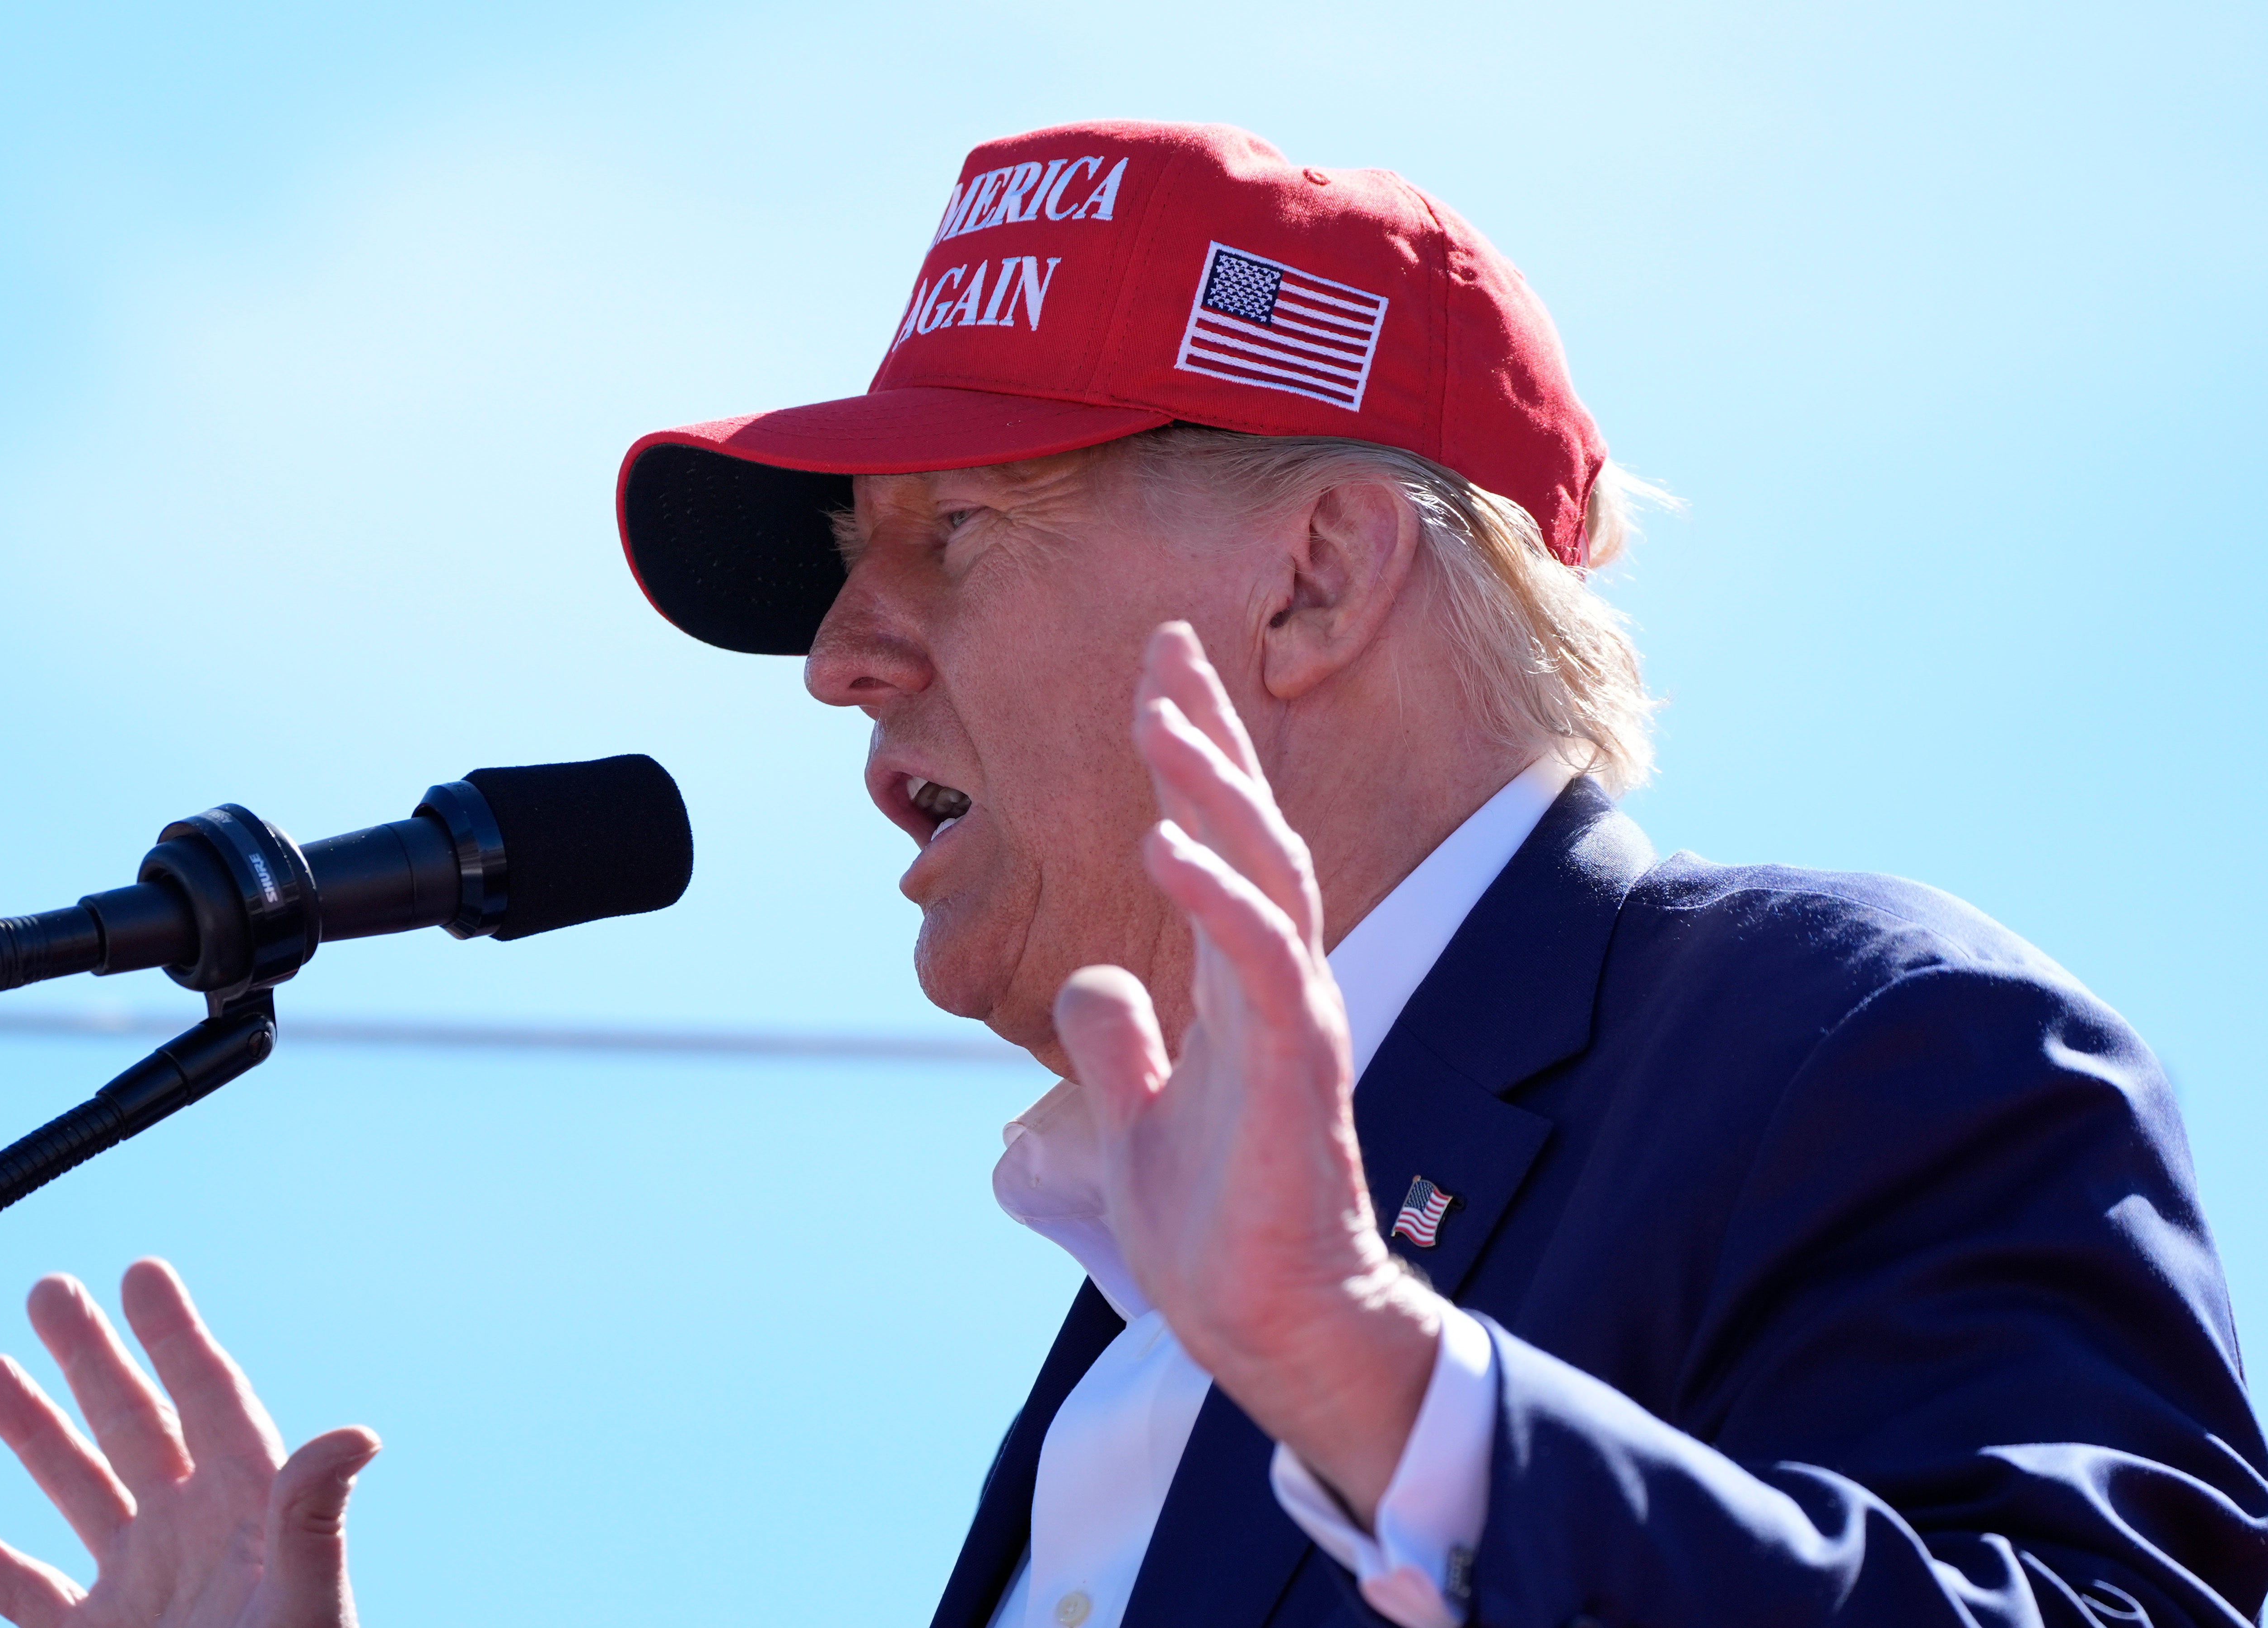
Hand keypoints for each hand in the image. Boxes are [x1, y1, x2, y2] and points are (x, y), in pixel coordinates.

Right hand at [0, 1258, 378, 1627]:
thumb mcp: (307, 1602)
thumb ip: (312, 1519)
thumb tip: (357, 1434)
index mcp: (250, 1510)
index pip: (210, 1398)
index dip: (176, 1335)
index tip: (143, 1270)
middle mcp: (192, 1534)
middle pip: (135, 1424)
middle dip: (92, 1357)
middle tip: (47, 1287)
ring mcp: (139, 1590)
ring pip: (75, 1491)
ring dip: (33, 1434)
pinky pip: (24, 1594)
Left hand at [1054, 622, 1440, 1521]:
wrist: (1267, 1326)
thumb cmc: (1218, 1226)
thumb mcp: (1139, 1118)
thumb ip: (1121, 1045)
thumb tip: (1092, 979)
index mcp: (1237, 986)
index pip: (1220, 842)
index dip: (1191, 756)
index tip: (1157, 671)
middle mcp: (1274, 984)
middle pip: (1250, 831)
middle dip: (1208, 734)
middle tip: (1167, 644)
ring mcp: (1294, 1021)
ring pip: (1266, 876)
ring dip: (1215, 790)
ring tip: (1163, 717)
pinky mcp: (1298, 1072)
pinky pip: (1264, 965)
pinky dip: (1221, 899)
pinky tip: (1169, 843)